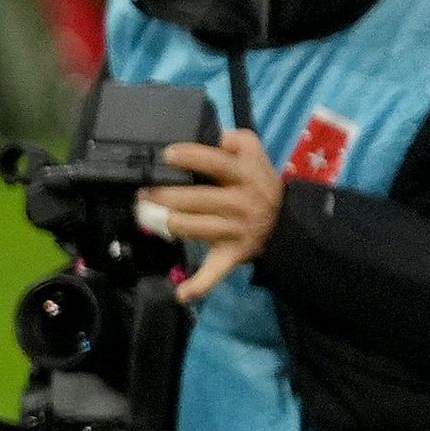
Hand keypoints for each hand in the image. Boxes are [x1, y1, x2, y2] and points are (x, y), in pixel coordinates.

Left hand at [140, 127, 282, 303]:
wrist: (287, 222)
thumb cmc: (258, 182)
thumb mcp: (256, 155)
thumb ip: (237, 140)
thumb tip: (216, 136)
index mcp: (246, 175)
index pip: (217, 163)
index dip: (190, 157)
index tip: (166, 155)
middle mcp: (241, 203)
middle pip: (196, 199)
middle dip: (163, 195)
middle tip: (142, 192)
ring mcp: (236, 231)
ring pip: (194, 228)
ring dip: (165, 223)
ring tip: (145, 216)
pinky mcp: (232, 255)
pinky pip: (216, 273)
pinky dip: (199, 286)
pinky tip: (180, 294)